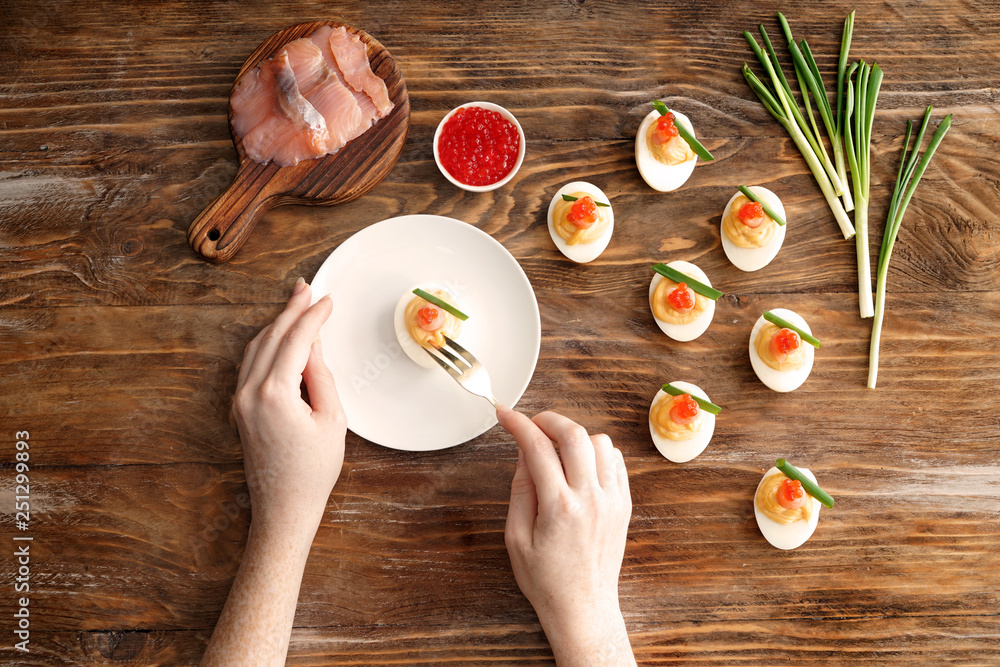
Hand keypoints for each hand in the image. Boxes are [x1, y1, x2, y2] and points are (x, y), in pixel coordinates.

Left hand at [232, 278, 346, 535]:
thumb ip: (321, 375)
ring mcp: (240, 401)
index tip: (327, 300)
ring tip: (296, 305)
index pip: (296, 340)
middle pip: (271, 337)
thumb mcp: (331, 419)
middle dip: (291, 309)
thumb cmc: (312, 471)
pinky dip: (267, 344)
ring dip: (277, 324)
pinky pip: (250, 364)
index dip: (313, 316)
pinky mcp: (240, 409)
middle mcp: (249, 393)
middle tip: (307, 288)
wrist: (283, 508)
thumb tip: (313, 344)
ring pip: (256, 347)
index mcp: (274, 393)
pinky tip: (281, 337)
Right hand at [498, 406, 633, 665]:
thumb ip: (521, 489)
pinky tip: (579, 465)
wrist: (584, 608)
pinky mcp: (624, 504)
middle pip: (574, 434)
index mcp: (558, 507)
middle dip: (549, 419)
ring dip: (575, 437)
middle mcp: (590, 498)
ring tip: (557, 450)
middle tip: (532, 425)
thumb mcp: (516, 538)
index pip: (537, 448)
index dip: (517, 424)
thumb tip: (523, 451)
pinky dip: (597, 453)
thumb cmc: (546, 579)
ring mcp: (612, 500)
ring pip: (600, 441)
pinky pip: (616, 460)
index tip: (505, 414)